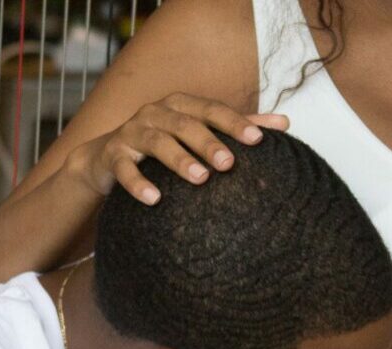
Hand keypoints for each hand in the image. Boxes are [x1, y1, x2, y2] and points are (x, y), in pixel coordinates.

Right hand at [64, 92, 289, 204]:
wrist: (106, 157)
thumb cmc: (164, 144)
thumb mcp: (198, 132)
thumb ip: (237, 127)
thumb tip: (285, 122)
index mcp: (180, 106)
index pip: (211, 110)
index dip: (234, 122)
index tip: (259, 139)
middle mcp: (155, 113)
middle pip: (185, 124)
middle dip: (208, 142)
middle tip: (230, 164)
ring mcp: (131, 132)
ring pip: (156, 142)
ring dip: (178, 160)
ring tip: (200, 178)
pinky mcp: (112, 155)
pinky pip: (124, 168)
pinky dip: (138, 182)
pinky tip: (155, 199)